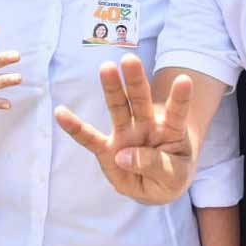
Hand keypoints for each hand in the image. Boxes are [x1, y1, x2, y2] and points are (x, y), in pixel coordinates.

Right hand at [54, 53, 195, 204]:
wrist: (156, 185)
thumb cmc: (170, 174)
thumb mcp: (174, 177)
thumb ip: (154, 165)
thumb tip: (122, 155)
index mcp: (171, 132)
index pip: (177, 113)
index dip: (180, 98)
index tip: (184, 79)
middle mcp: (147, 126)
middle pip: (141, 101)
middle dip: (136, 80)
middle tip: (130, 59)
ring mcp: (125, 135)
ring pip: (118, 108)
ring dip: (112, 88)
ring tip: (106, 67)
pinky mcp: (107, 150)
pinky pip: (89, 138)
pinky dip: (74, 126)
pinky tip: (60, 112)